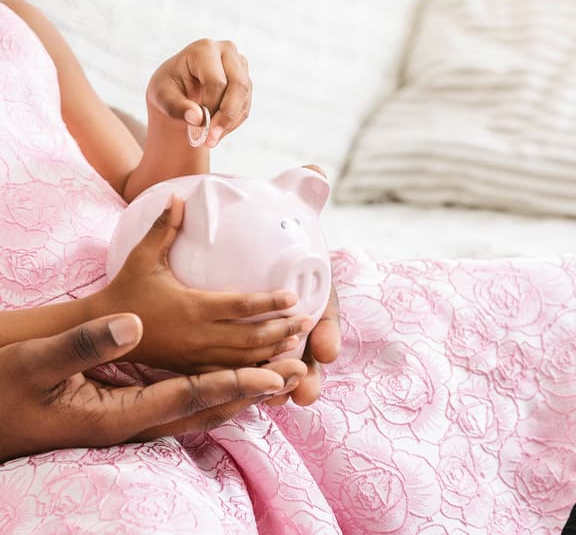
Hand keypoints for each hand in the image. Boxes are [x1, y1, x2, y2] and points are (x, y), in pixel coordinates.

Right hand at [0, 313, 290, 468]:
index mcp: (115, 416)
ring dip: (236, 395)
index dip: (233, 383)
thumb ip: (83, 345)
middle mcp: (126, 428)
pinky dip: (208, 397)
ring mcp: (121, 428)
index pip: (188, 398)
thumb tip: (133, 326)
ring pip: (193, 414)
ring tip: (278, 380)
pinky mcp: (114, 421)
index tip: (274, 371)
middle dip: (251, 392)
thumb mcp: (34, 364)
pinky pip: (174, 410)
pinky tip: (222, 388)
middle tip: (298, 375)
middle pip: (203, 411)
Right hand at [96, 196, 310, 373]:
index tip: (293, 297)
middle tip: (306, 321)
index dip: (271, 302)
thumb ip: (163, 227)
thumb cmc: (125, 289)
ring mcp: (196, 356)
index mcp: (192, 306)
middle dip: (282, 330)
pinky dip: (253, 373)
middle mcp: (198, 335)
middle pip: (251, 337)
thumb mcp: (142, 256)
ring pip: (244, 361)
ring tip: (297, 343)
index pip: (241, 305)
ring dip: (273, 353)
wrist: (101, 331)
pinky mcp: (191, 369)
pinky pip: (229, 376)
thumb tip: (178, 196)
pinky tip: (269, 370)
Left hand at [147, 39, 250, 147]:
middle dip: (226, 117)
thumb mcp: (162, 97)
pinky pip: (245, 106)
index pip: (216, 80)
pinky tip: (217, 132)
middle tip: (211, 141)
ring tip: (210, 140)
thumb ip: (177, 107)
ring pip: (244, 97)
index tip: (198, 129)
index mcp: (204, 49)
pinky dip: (232, 123)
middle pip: (238, 86)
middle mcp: (226, 51)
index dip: (210, 106)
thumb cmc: (167, 89)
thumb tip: (198, 119)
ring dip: (229, 123)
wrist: (176, 88)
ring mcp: (239, 64)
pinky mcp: (245, 80)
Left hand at [266, 163, 338, 407]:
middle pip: (311, 347)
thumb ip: (296, 190)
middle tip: (306, 391)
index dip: (329, 330)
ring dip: (291, 384)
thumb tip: (317, 172)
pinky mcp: (257, 343)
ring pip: (291, 363)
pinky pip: (264, 367)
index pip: (327, 310)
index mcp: (310, 285)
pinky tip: (260, 400)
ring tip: (285, 402)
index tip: (326, 349)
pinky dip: (266, 383)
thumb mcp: (274, 209)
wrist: (245, 242)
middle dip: (312, 371)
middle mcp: (301, 313)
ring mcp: (282, 332)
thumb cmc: (265, 227)